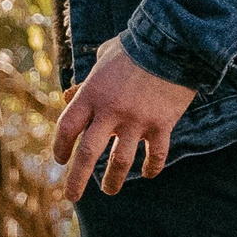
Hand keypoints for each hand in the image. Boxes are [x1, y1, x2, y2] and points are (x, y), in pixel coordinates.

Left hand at [53, 44, 196, 200]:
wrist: (175, 40)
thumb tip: (69, 96)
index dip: (60, 147)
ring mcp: (137, 119)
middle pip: (87, 154)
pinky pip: (155, 155)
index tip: (61, 160)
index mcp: (92, 93)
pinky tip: (147, 174)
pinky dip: (151, 168)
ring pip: (120, 162)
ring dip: (113, 180)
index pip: (67, 128)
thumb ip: (86, 81)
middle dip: (76, 179)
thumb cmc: (136, 46)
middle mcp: (111, 110)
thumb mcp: (103, 58)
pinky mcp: (162, 124)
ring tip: (109, 190)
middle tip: (71, 196)